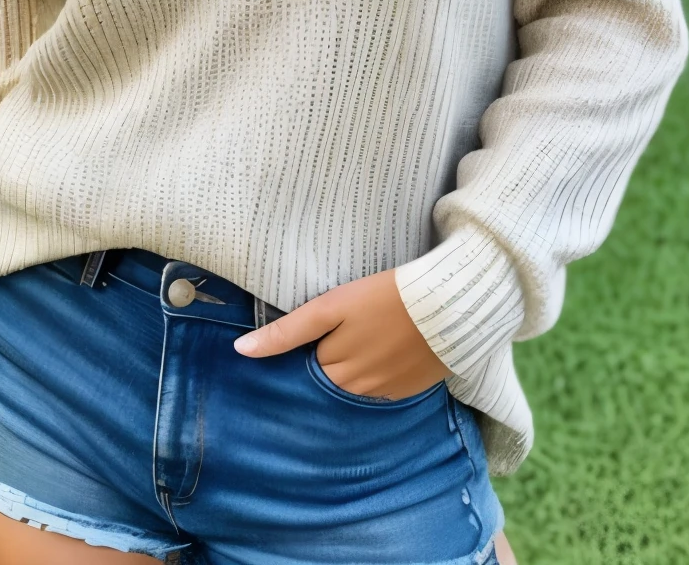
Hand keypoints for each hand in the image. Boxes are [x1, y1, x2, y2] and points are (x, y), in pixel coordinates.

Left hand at [234, 267, 450, 399]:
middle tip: (340, 333)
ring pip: (352, 389)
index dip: (303, 355)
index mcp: (333, 366)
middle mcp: (355, 388)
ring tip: (364, 340)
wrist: (448, 305)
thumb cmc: (385, 296)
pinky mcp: (407, 391)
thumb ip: (287, 331)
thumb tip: (241, 351)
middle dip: (325, 363)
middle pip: (327, 382)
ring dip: (351, 371)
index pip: (303, 371)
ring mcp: (383, 393)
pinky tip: (385, 353)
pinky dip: (377, 376)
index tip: (308, 343)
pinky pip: (380, 392)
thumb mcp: (331, 306)